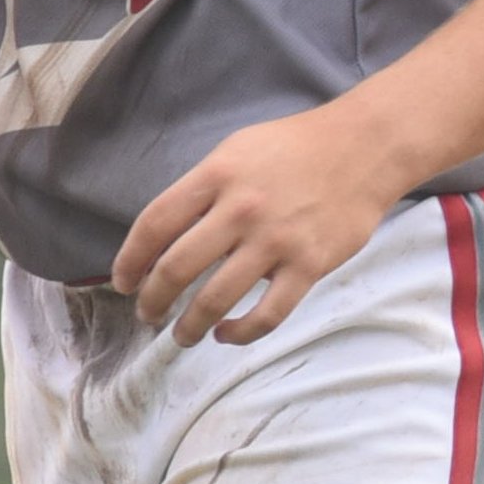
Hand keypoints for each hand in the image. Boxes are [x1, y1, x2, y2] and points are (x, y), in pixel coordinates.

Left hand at [110, 104, 406, 347]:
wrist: (362, 148)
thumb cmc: (293, 147)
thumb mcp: (235, 151)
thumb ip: (202, 188)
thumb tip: (168, 230)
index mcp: (214, 176)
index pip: (155, 223)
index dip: (130, 259)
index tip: (122, 282)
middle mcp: (239, 210)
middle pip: (177, 267)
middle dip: (153, 300)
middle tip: (147, 315)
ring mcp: (274, 240)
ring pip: (216, 298)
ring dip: (191, 325)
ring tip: (182, 336)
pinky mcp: (308, 266)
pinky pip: (267, 313)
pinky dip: (241, 333)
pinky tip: (226, 335)